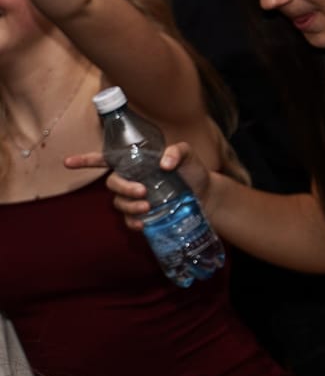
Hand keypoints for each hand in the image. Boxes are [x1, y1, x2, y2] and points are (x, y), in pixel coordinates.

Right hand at [67, 143, 211, 223]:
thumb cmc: (192, 171)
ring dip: (130, 206)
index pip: (105, 160)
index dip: (85, 161)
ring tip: (149, 206)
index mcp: (136, 162)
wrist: (206, 194)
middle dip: (123, 188)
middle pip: (112, 184)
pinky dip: (133, 222)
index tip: (67, 163)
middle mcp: (131, 179)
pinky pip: (128, 220)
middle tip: (143, 191)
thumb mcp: (187, 155)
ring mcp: (135, 198)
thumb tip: (164, 163)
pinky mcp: (143, 214)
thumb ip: (177, 152)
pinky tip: (143, 224)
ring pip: (119, 203)